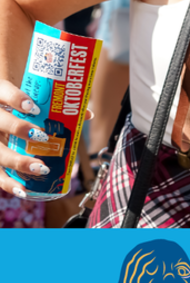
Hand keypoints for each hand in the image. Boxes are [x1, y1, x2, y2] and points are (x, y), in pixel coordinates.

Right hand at [0, 80, 50, 198]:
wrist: (0, 114)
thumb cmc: (20, 109)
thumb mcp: (31, 103)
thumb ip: (56, 108)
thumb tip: (87, 114)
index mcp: (0, 96)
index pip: (4, 92)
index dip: (17, 99)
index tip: (34, 108)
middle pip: (0, 122)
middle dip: (20, 129)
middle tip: (42, 137)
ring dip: (18, 161)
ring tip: (41, 168)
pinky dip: (8, 183)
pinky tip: (23, 189)